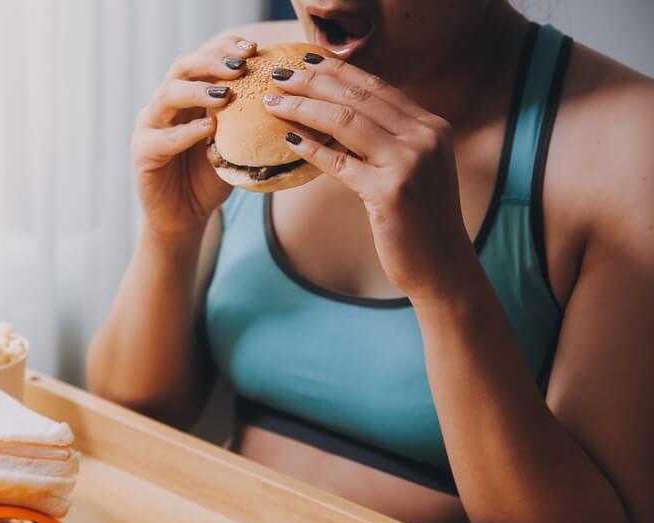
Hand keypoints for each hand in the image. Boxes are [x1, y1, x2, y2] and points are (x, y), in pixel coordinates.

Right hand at [131, 36, 256, 235]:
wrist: (183, 215)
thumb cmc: (209, 177)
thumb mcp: (232, 144)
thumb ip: (245, 121)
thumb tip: (287, 101)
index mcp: (186, 95)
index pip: (202, 58)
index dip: (224, 48)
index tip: (253, 49)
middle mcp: (165, 104)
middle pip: (182, 66)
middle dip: (212, 61)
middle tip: (240, 65)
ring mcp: (150, 126)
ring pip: (167, 95)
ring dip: (197, 90)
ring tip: (225, 94)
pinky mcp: (143, 152)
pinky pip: (162, 138)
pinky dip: (186, 132)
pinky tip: (208, 129)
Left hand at [265, 57, 479, 300]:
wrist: (443, 265)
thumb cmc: (421, 221)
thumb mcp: (415, 169)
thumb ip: (392, 140)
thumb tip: (346, 116)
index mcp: (432, 127)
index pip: (377, 88)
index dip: (339, 72)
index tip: (306, 63)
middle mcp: (424, 138)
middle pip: (359, 98)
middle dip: (314, 82)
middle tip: (280, 75)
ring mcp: (409, 163)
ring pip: (345, 122)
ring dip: (303, 108)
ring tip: (274, 103)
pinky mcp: (389, 192)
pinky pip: (339, 162)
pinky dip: (311, 149)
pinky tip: (288, 139)